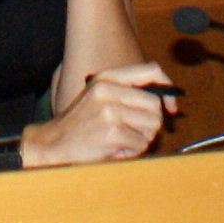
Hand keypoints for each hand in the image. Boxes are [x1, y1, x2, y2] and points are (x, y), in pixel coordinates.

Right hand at [26, 62, 173, 165]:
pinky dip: (131, 152)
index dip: (167, 89)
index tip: (170, 107)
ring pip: (151, 126)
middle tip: (135, 134)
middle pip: (155, 105)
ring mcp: (110, 111)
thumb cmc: (81, 124)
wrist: (53, 143)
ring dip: (141, 140)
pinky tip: (114, 150)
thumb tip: (166, 101)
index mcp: (107, 77)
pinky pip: (140, 144)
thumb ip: (128, 92)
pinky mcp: (111, 132)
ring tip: (122, 142)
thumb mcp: (100, 96)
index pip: (152, 70)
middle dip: (151, 124)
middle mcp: (108, 89)